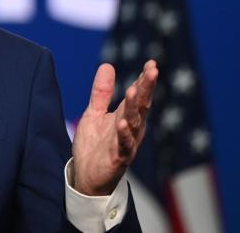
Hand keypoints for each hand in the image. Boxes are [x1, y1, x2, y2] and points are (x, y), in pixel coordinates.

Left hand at [72, 60, 157, 195]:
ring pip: (134, 123)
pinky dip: (124, 134)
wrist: (87, 176)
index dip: (144, 80)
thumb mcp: (94, 113)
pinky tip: (122, 122)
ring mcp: (126, 143)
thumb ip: (102, 92)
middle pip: (140, 105)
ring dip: (134, 107)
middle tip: (152, 70)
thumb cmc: (95, 145)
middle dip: (146, 88)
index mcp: (127, 116)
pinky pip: (123, 145)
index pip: (138, 95)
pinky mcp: (118, 157)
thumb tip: (107, 65)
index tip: (151, 63)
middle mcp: (131, 128)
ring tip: (133, 90)